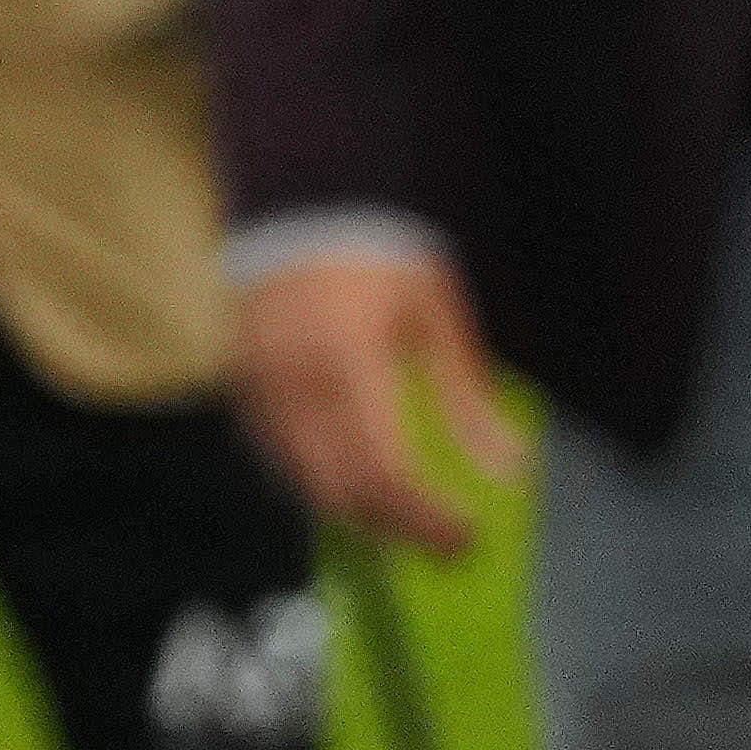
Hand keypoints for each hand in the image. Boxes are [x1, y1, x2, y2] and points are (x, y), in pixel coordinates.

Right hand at [236, 241, 522, 559]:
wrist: (297, 208)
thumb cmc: (377, 257)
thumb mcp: (435, 313)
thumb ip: (465, 393)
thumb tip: (508, 467)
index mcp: (348, 364)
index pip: (384, 471)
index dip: (424, 518)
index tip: (464, 538)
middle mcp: (294, 386)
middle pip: (340, 491)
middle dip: (394, 528)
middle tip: (440, 541)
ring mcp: (259, 389)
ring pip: (302, 482)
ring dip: (356, 511)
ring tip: (404, 514)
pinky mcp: (241, 388)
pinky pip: (276, 457)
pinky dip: (318, 481)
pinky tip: (354, 480)